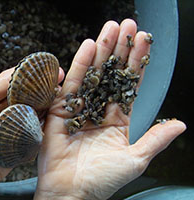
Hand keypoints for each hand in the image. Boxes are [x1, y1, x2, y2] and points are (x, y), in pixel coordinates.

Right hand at [35, 19, 185, 199]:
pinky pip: (72, 84)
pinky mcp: (62, 110)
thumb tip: (179, 124)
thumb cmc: (102, 180)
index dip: (137, 64)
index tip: (144, 41)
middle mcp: (99, 110)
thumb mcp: (135, 159)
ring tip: (110, 28)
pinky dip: (79, 65)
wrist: (70, 192)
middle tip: (128, 25)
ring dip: (102, 51)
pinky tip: (89, 46)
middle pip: (111, 75)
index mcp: (118, 120)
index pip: (129, 86)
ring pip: (93, 74)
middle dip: (120, 50)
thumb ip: (155, 139)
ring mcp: (80, 108)